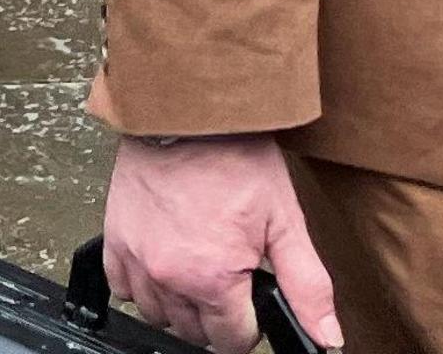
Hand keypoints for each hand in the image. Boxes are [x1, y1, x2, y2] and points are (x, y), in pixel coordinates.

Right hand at [103, 136, 343, 353]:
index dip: (250, 324)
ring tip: (200, 267)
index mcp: (214, 278)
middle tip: (231, 277)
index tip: (252, 297)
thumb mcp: (285, 219)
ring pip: (158, 316)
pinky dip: (144, 284)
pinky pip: (123, 288)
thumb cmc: (235, 156)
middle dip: (217, 315)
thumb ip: (306, 285)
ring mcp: (137, 261)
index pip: (233, 341)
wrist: (189, 111)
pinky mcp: (115, 242)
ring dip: (181, 304)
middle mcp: (170, 277)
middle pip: (195, 333)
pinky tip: (166, 260)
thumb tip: (327, 335)